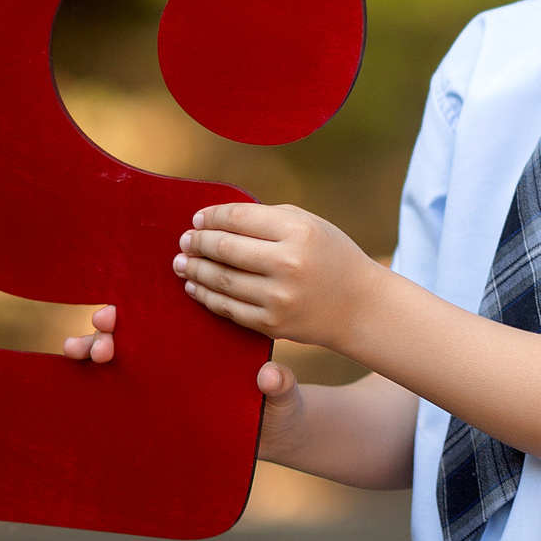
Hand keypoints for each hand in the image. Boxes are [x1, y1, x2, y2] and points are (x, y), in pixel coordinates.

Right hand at [63, 300, 298, 405]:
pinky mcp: (156, 404)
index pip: (165, 315)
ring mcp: (164, 378)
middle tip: (103, 329)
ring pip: (118, 356)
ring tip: (87, 351)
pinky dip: (91, 378)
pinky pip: (117, 389)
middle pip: (133, 331)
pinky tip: (75, 375)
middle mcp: (179, 354)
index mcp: (206, 339)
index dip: (137, 308)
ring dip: (93, 347)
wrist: (275, 434)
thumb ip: (278, 387)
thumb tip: (270, 376)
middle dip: (108, 327)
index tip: (116, 311)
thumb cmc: (278, 407)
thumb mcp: (281, 397)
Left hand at [174, 202, 374, 348]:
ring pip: (222, 280)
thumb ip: (268, 218)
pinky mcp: (272, 324)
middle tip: (185, 240)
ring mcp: (279, 297)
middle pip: (225, 248)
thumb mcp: (311, 225)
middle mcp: (288, 264)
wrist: (359, 306)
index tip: (198, 219)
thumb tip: (217, 220)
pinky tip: (195, 287)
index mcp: (299, 232)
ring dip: (195, 270)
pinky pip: (228, 308)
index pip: (240, 218)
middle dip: (198, 242)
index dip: (212, 217)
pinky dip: (206, 296)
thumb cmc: (331, 257)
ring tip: (182, 262)